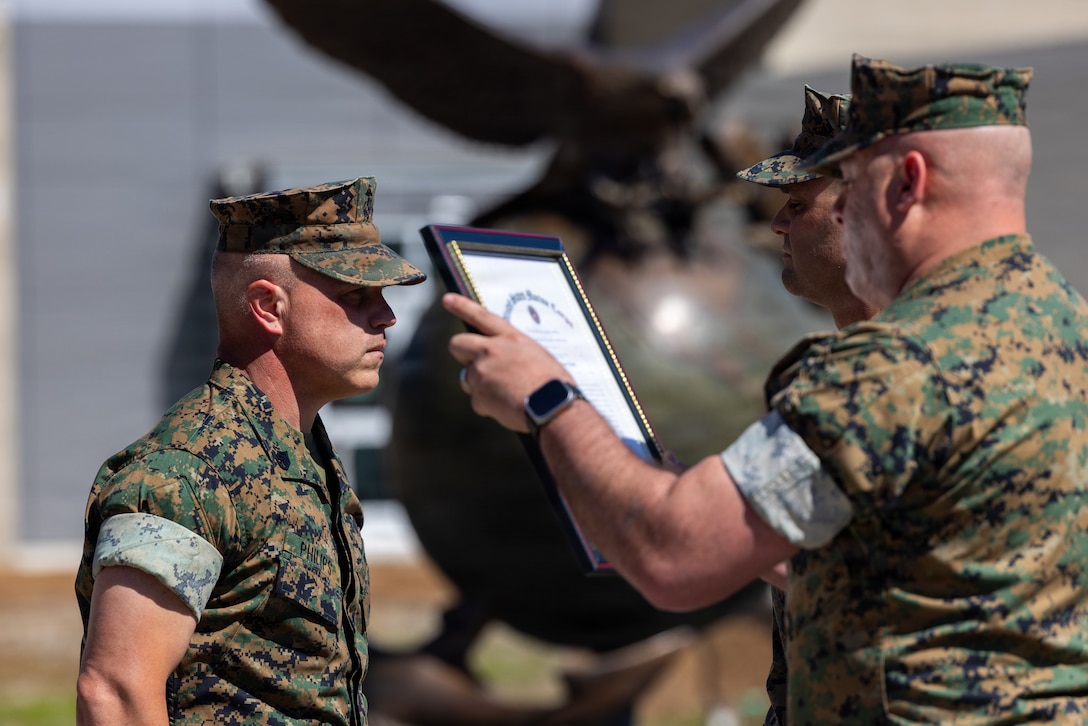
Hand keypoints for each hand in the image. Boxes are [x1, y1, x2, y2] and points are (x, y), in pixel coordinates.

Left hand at [443, 293, 572, 432]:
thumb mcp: (538, 356)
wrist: (553, 407)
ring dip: (479, 386)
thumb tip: (505, 362)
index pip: (482, 316)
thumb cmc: (553, 384)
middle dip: (462, 354)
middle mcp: (492, 351)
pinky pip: (477, 402)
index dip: (462, 306)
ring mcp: (482, 373)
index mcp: (511, 338)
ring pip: (467, 378)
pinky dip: (489, 407)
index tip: (447, 300)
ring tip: (505, 393)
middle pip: (457, 344)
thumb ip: (514, 353)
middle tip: (477, 365)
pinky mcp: (479, 396)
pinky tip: (507, 406)